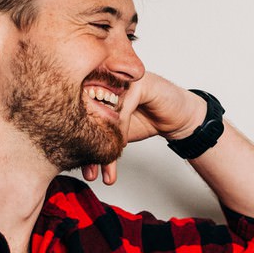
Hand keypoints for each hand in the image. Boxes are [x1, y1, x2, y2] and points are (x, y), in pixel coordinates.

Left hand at [80, 74, 206, 185]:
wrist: (178, 118)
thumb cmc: (146, 120)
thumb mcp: (117, 134)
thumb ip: (98, 138)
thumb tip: (75, 158)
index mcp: (96, 92)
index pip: (79, 116)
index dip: (78, 143)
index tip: (82, 168)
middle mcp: (106, 82)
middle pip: (88, 115)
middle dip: (88, 148)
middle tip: (90, 173)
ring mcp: (121, 80)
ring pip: (103, 113)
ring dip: (102, 145)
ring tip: (102, 169)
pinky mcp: (138, 82)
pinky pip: (122, 106)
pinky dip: (120, 129)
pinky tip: (121, 144)